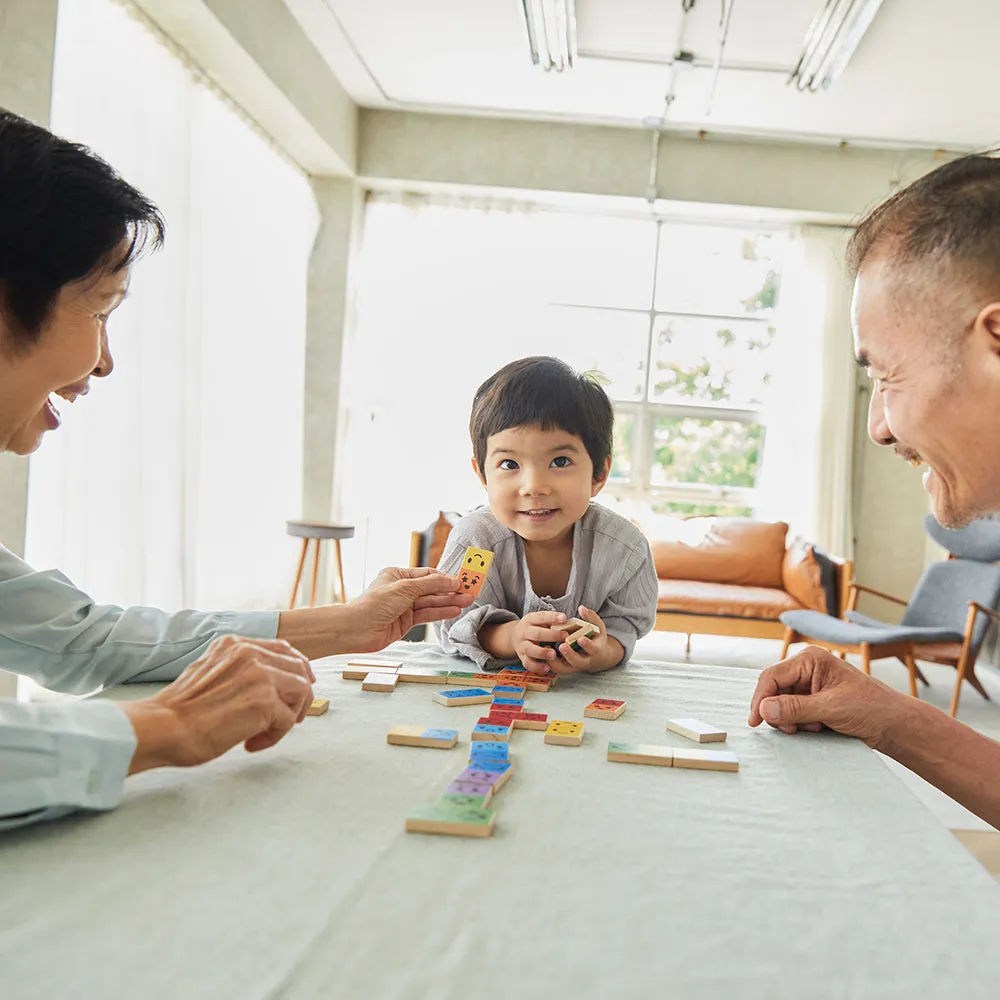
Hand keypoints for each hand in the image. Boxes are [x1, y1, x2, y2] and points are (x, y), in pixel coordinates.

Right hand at [123, 635, 315, 771]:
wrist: (162, 727)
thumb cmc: (180, 711)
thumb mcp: (210, 673)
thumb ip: (238, 671)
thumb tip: (270, 685)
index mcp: (234, 644)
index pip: (282, 648)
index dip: (297, 669)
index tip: (298, 690)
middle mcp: (249, 652)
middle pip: (299, 668)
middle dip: (299, 696)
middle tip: (289, 719)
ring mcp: (259, 674)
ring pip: (301, 691)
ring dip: (288, 717)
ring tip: (262, 734)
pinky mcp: (264, 701)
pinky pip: (288, 720)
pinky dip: (274, 736)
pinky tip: (251, 744)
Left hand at [338, 566, 473, 652]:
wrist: (358, 629)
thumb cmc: (376, 603)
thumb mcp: (406, 588)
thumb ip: (431, 585)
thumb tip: (452, 581)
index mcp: (398, 575)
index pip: (427, 574)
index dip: (445, 578)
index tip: (462, 581)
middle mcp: (402, 590)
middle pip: (431, 589)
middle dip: (450, 591)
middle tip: (470, 592)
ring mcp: (404, 606)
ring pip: (431, 602)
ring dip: (449, 602)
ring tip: (467, 601)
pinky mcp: (406, 622)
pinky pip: (427, 615)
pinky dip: (440, 613)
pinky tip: (454, 610)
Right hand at [509, 610, 569, 671]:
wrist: (514, 636)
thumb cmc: (533, 628)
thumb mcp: (539, 620)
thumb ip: (551, 621)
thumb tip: (568, 622)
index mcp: (530, 620)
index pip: (541, 617)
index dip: (552, 617)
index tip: (564, 618)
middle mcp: (524, 632)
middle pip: (536, 634)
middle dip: (551, 635)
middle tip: (565, 636)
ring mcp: (522, 646)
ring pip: (530, 649)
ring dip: (542, 652)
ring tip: (553, 654)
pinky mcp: (522, 658)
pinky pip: (528, 664)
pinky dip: (537, 667)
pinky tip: (547, 668)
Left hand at [549, 606, 615, 674]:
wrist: (596, 655)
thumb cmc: (595, 638)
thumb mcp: (597, 627)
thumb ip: (590, 617)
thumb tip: (581, 608)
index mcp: (595, 650)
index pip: (593, 649)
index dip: (587, 645)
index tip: (580, 638)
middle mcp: (585, 661)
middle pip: (578, 662)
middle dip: (570, 654)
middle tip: (562, 646)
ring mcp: (574, 666)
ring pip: (564, 669)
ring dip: (555, 661)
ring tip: (548, 648)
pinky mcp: (565, 668)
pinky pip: (556, 669)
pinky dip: (549, 663)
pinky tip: (543, 651)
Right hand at [748, 645, 904, 747]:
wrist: (895, 725)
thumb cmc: (872, 708)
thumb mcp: (831, 708)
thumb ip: (795, 708)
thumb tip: (764, 710)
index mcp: (810, 659)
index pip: (772, 676)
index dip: (761, 699)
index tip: (755, 721)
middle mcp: (807, 668)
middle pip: (774, 690)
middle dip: (780, 712)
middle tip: (793, 729)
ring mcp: (810, 684)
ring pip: (781, 703)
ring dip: (792, 720)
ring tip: (814, 727)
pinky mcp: (814, 700)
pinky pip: (792, 712)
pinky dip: (800, 723)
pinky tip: (818, 728)